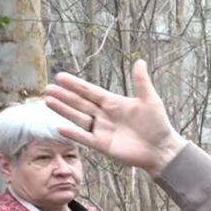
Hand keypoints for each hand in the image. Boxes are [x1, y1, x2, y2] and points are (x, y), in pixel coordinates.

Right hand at [45, 60, 188, 174]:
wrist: (162, 149)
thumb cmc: (158, 124)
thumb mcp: (150, 100)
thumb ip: (141, 82)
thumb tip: (140, 61)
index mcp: (114, 103)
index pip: (90, 92)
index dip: (76, 85)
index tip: (60, 77)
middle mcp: (105, 115)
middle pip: (81, 103)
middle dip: (65, 96)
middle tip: (49, 88)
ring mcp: (102, 130)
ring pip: (79, 118)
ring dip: (64, 110)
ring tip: (48, 101)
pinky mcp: (103, 145)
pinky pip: (85, 138)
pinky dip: (73, 133)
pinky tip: (60, 127)